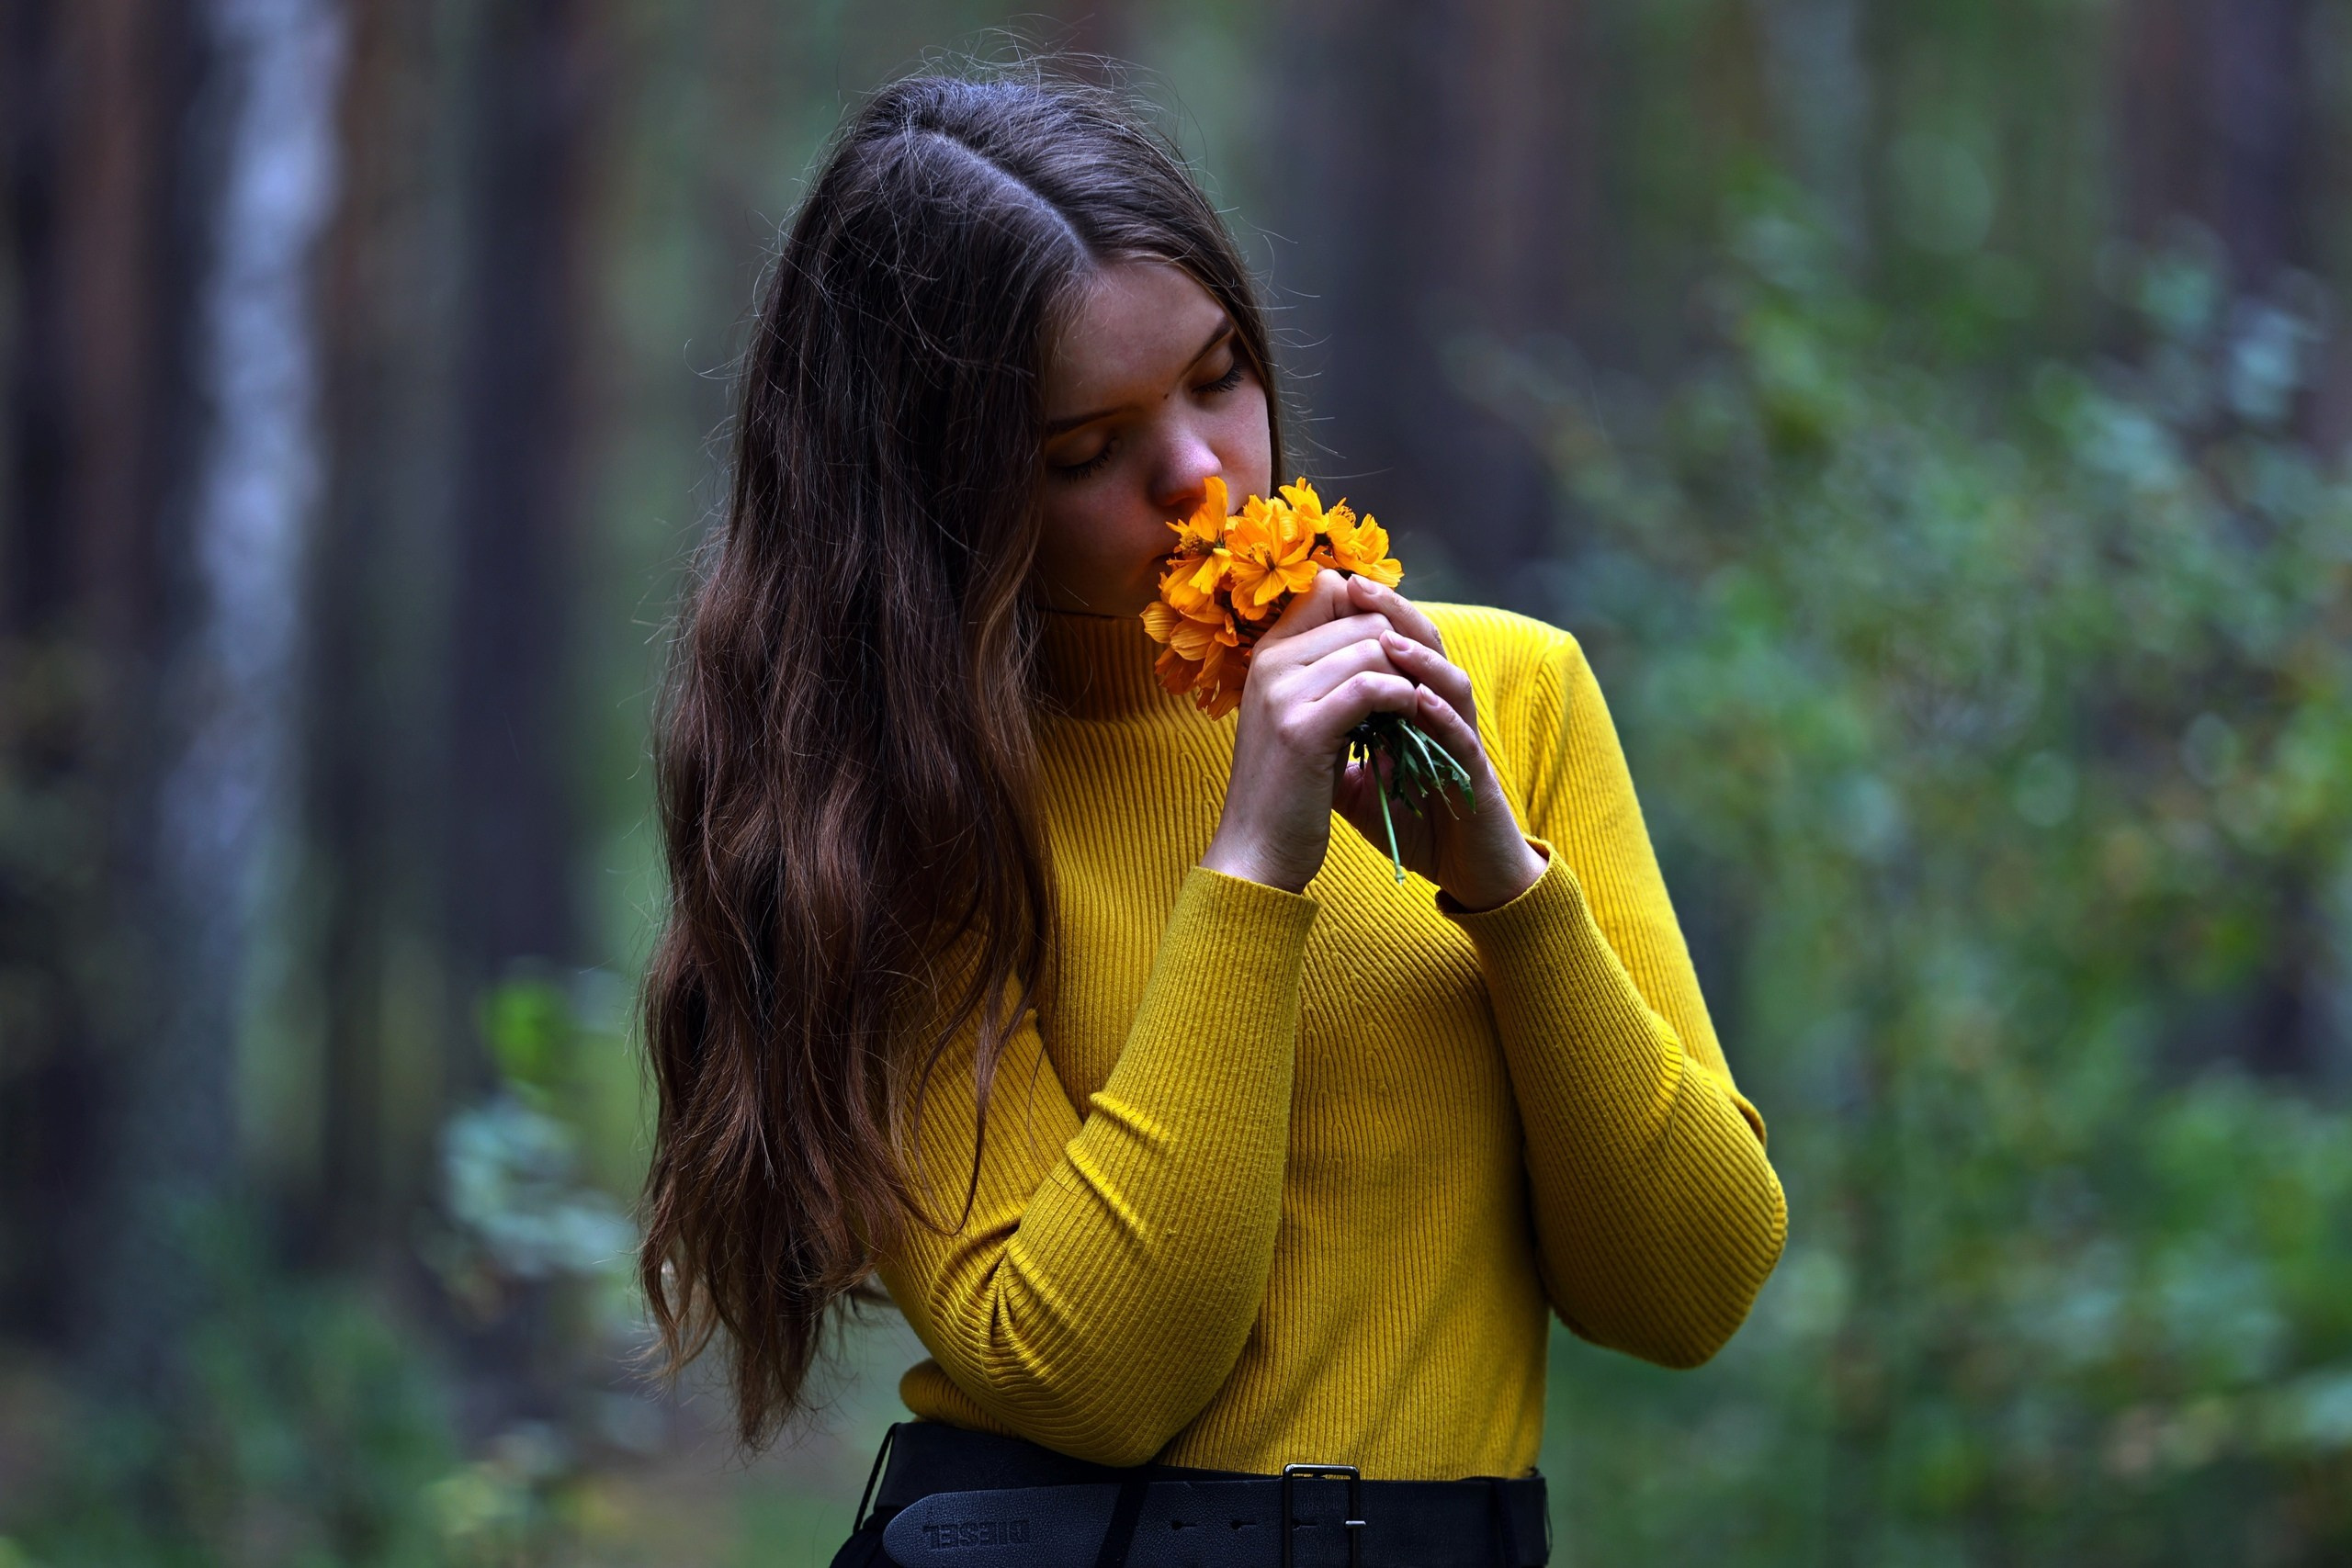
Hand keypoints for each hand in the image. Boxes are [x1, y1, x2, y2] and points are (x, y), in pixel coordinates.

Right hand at [1199, 571, 1420, 893]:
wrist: (1256, 852)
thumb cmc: (1286, 788)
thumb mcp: (1300, 716)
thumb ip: (1324, 673)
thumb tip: (1377, 633)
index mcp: (1267, 655)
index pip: (1329, 589)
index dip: (1371, 612)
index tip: (1392, 653)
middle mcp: (1269, 663)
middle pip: (1361, 616)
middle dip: (1400, 649)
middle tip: (1413, 688)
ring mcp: (1282, 693)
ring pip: (1372, 647)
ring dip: (1407, 676)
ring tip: (1414, 709)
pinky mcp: (1304, 729)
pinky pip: (1373, 687)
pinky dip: (1403, 700)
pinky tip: (1409, 721)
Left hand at [1328, 576, 1545, 911]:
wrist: (1467, 877)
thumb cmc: (1420, 826)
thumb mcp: (1360, 789)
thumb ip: (1334, 754)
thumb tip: (1290, 730)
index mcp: (1414, 712)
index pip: (1393, 649)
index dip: (1367, 618)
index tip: (1328, 592)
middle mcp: (1443, 717)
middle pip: (1425, 648)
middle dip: (1393, 612)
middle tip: (1357, 583)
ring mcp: (1463, 743)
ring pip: (1451, 682)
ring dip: (1420, 656)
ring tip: (1385, 635)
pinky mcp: (1478, 777)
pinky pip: (1462, 737)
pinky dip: (1440, 714)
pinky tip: (1418, 699)